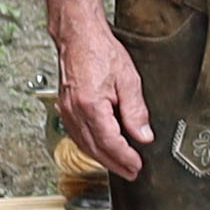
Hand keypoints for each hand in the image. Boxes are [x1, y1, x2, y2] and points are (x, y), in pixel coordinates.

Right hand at [53, 18, 159, 183]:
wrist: (79, 36)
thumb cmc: (101, 51)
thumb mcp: (128, 80)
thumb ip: (136, 111)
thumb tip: (143, 136)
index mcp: (90, 106)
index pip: (110, 142)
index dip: (125, 157)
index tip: (137, 165)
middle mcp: (74, 112)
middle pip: (95, 149)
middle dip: (114, 164)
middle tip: (131, 173)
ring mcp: (67, 111)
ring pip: (84, 145)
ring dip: (102, 159)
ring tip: (119, 166)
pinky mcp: (65, 108)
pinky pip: (77, 135)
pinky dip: (90, 147)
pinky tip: (100, 150)